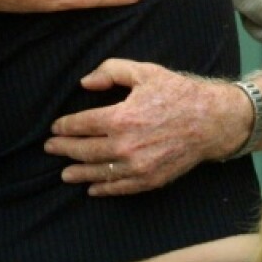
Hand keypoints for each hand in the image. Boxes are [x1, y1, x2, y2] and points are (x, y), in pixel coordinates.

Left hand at [44, 59, 248, 195]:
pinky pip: (121, 187)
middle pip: (85, 150)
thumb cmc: (177, 93)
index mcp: (120, 118)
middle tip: (50, 149)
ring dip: (78, 173)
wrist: (212, 121)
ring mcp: (138, 166)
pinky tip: (92, 189)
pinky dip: (104, 189)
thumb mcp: (143, 72)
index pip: (82, 125)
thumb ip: (110, 71)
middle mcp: (125, 146)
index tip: (55, 128)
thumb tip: (85, 83)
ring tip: (64, 174)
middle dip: (64, 149)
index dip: (65, 127)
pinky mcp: (151, 179)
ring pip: (99, 172)